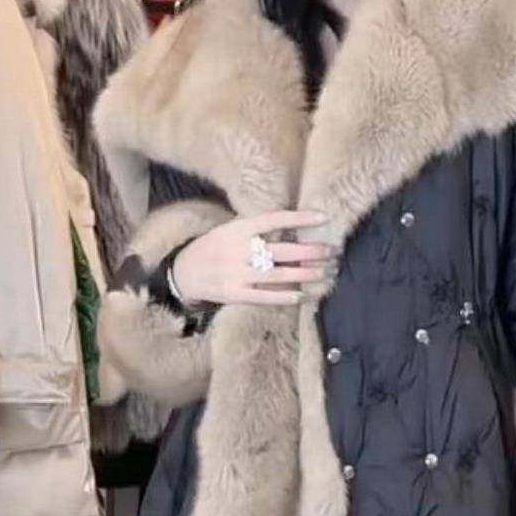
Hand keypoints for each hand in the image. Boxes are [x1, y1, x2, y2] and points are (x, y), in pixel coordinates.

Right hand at [173, 209, 336, 306]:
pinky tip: (303, 295)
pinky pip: (265, 297)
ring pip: (278, 275)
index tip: (323, 218)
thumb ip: (256, 231)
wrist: (184, 272)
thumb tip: (294, 232)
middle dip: (310, 251)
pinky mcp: (234, 294)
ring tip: (325, 272)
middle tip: (332, 250)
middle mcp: (237, 250)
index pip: (274, 219)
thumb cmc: (214, 248)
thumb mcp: (230, 230)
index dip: (300, 218)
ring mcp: (236, 274)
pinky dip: (286, 297)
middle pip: (281, 250)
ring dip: (305, 274)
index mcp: (237, 229)